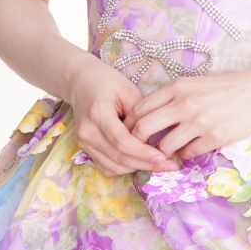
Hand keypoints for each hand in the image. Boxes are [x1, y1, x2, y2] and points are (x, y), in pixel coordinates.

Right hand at [66, 55, 179, 177]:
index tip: (164, 157)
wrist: (81, 81)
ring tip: (158, 165)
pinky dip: (124, 168)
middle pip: (118, 158)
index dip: (143, 153)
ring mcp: (83, 141)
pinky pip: (106, 166)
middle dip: (145, 164)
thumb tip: (155, 140)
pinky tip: (140, 162)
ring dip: (137, 168)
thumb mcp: (128, 91)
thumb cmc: (107, 82)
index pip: (122, 142)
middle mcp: (87, 132)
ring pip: (112, 167)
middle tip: (169, 165)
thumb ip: (140, 116)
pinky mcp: (85, 147)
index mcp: (98, 114)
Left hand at [124, 66, 250, 160]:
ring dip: (163, 154)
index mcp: (177, 87)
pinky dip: (186, 155)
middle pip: (142, 129)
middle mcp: (183, 103)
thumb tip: (149, 119)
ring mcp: (198, 121)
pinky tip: (192, 149)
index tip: (129, 135)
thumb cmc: (227, 87)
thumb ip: (172, 98)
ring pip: (164, 147)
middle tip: (140, 151)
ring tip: (169, 153)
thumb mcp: (195, 84)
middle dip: (137, 144)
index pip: (139, 109)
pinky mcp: (214, 137)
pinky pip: (187, 154)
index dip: (129, 125)